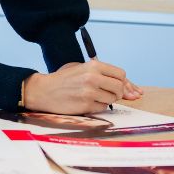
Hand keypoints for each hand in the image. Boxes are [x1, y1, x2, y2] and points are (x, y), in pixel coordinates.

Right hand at [23, 60, 143, 113]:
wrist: (45, 90)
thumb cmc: (65, 79)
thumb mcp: (82, 68)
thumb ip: (102, 73)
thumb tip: (127, 86)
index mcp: (93, 66)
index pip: (121, 74)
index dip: (123, 82)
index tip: (120, 87)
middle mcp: (93, 77)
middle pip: (119, 87)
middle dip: (118, 93)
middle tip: (109, 93)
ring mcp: (89, 92)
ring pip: (112, 99)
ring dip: (107, 100)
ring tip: (95, 96)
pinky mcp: (86, 105)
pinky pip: (102, 108)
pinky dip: (98, 107)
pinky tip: (87, 102)